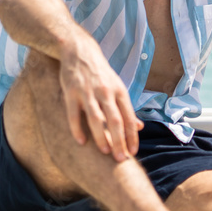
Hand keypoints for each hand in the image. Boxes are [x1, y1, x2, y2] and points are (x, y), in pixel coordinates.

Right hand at [59, 35, 143, 161]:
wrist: (80, 51)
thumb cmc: (101, 74)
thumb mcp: (117, 87)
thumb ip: (126, 109)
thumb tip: (140, 127)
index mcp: (120, 92)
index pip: (129, 118)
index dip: (132, 136)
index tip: (133, 152)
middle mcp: (106, 92)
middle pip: (115, 120)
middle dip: (119, 141)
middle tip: (121, 159)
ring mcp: (88, 92)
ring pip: (96, 119)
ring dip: (101, 137)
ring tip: (104, 153)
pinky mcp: (71, 92)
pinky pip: (74, 114)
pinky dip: (77, 129)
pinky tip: (81, 142)